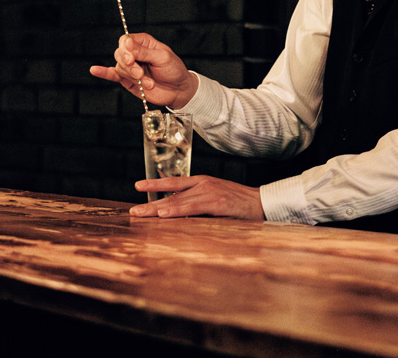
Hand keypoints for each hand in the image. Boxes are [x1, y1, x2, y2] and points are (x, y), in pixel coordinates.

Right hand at [88, 33, 198, 108]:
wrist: (178, 90)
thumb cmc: (173, 70)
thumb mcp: (162, 57)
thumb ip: (144, 52)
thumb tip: (127, 42)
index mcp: (143, 42)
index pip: (125, 40)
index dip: (126, 49)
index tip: (132, 58)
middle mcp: (134, 53)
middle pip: (120, 54)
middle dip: (129, 66)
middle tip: (140, 74)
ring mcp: (130, 67)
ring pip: (120, 67)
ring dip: (133, 77)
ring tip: (148, 83)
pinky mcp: (127, 80)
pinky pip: (112, 75)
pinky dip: (103, 73)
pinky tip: (94, 70)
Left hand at [129, 176, 264, 219]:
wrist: (264, 202)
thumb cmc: (241, 205)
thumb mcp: (217, 201)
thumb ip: (200, 205)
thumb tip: (182, 214)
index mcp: (203, 183)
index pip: (174, 182)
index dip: (156, 184)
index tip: (138, 187)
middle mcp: (203, 185)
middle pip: (171, 194)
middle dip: (151, 203)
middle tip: (133, 212)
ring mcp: (210, 192)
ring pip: (178, 202)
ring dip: (158, 210)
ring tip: (142, 215)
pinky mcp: (217, 203)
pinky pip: (192, 208)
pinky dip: (177, 211)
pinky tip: (164, 215)